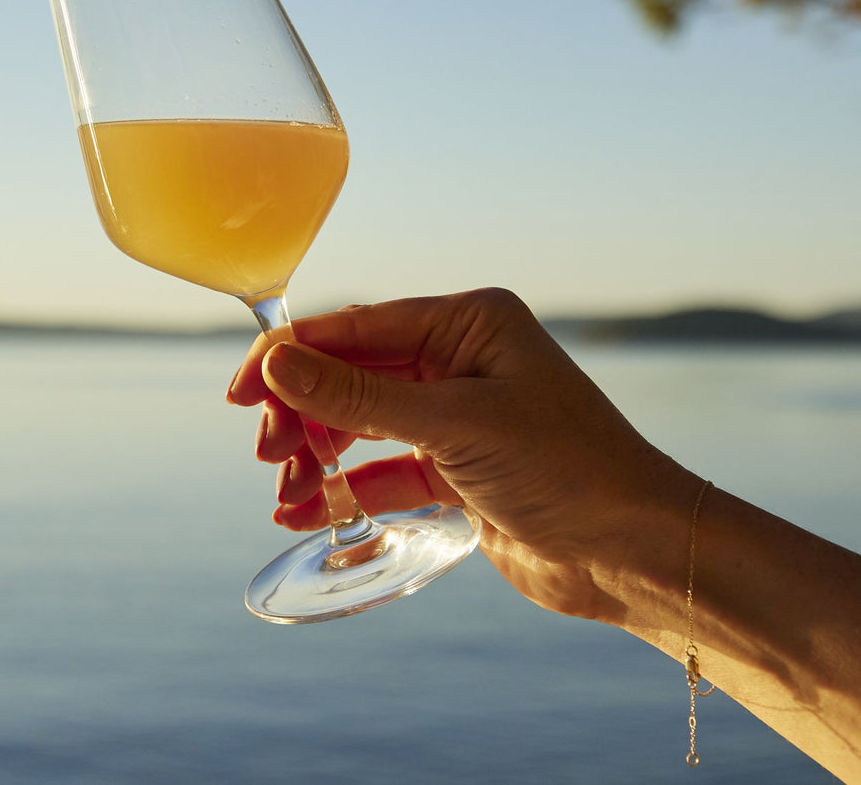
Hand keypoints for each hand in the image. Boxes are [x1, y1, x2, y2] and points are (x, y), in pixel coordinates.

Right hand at [228, 288, 695, 621]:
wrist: (634, 551)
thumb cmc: (567, 467)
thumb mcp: (455, 424)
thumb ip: (359, 397)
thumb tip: (276, 362)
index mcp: (466, 323)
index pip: (356, 327)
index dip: (291, 354)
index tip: (240, 391)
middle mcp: (458, 360)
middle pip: (352, 375)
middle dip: (302, 412)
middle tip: (267, 452)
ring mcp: (455, 415)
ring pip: (362, 424)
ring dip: (318, 454)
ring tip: (285, 493)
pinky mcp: (456, 467)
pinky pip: (384, 469)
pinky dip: (346, 488)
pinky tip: (308, 512)